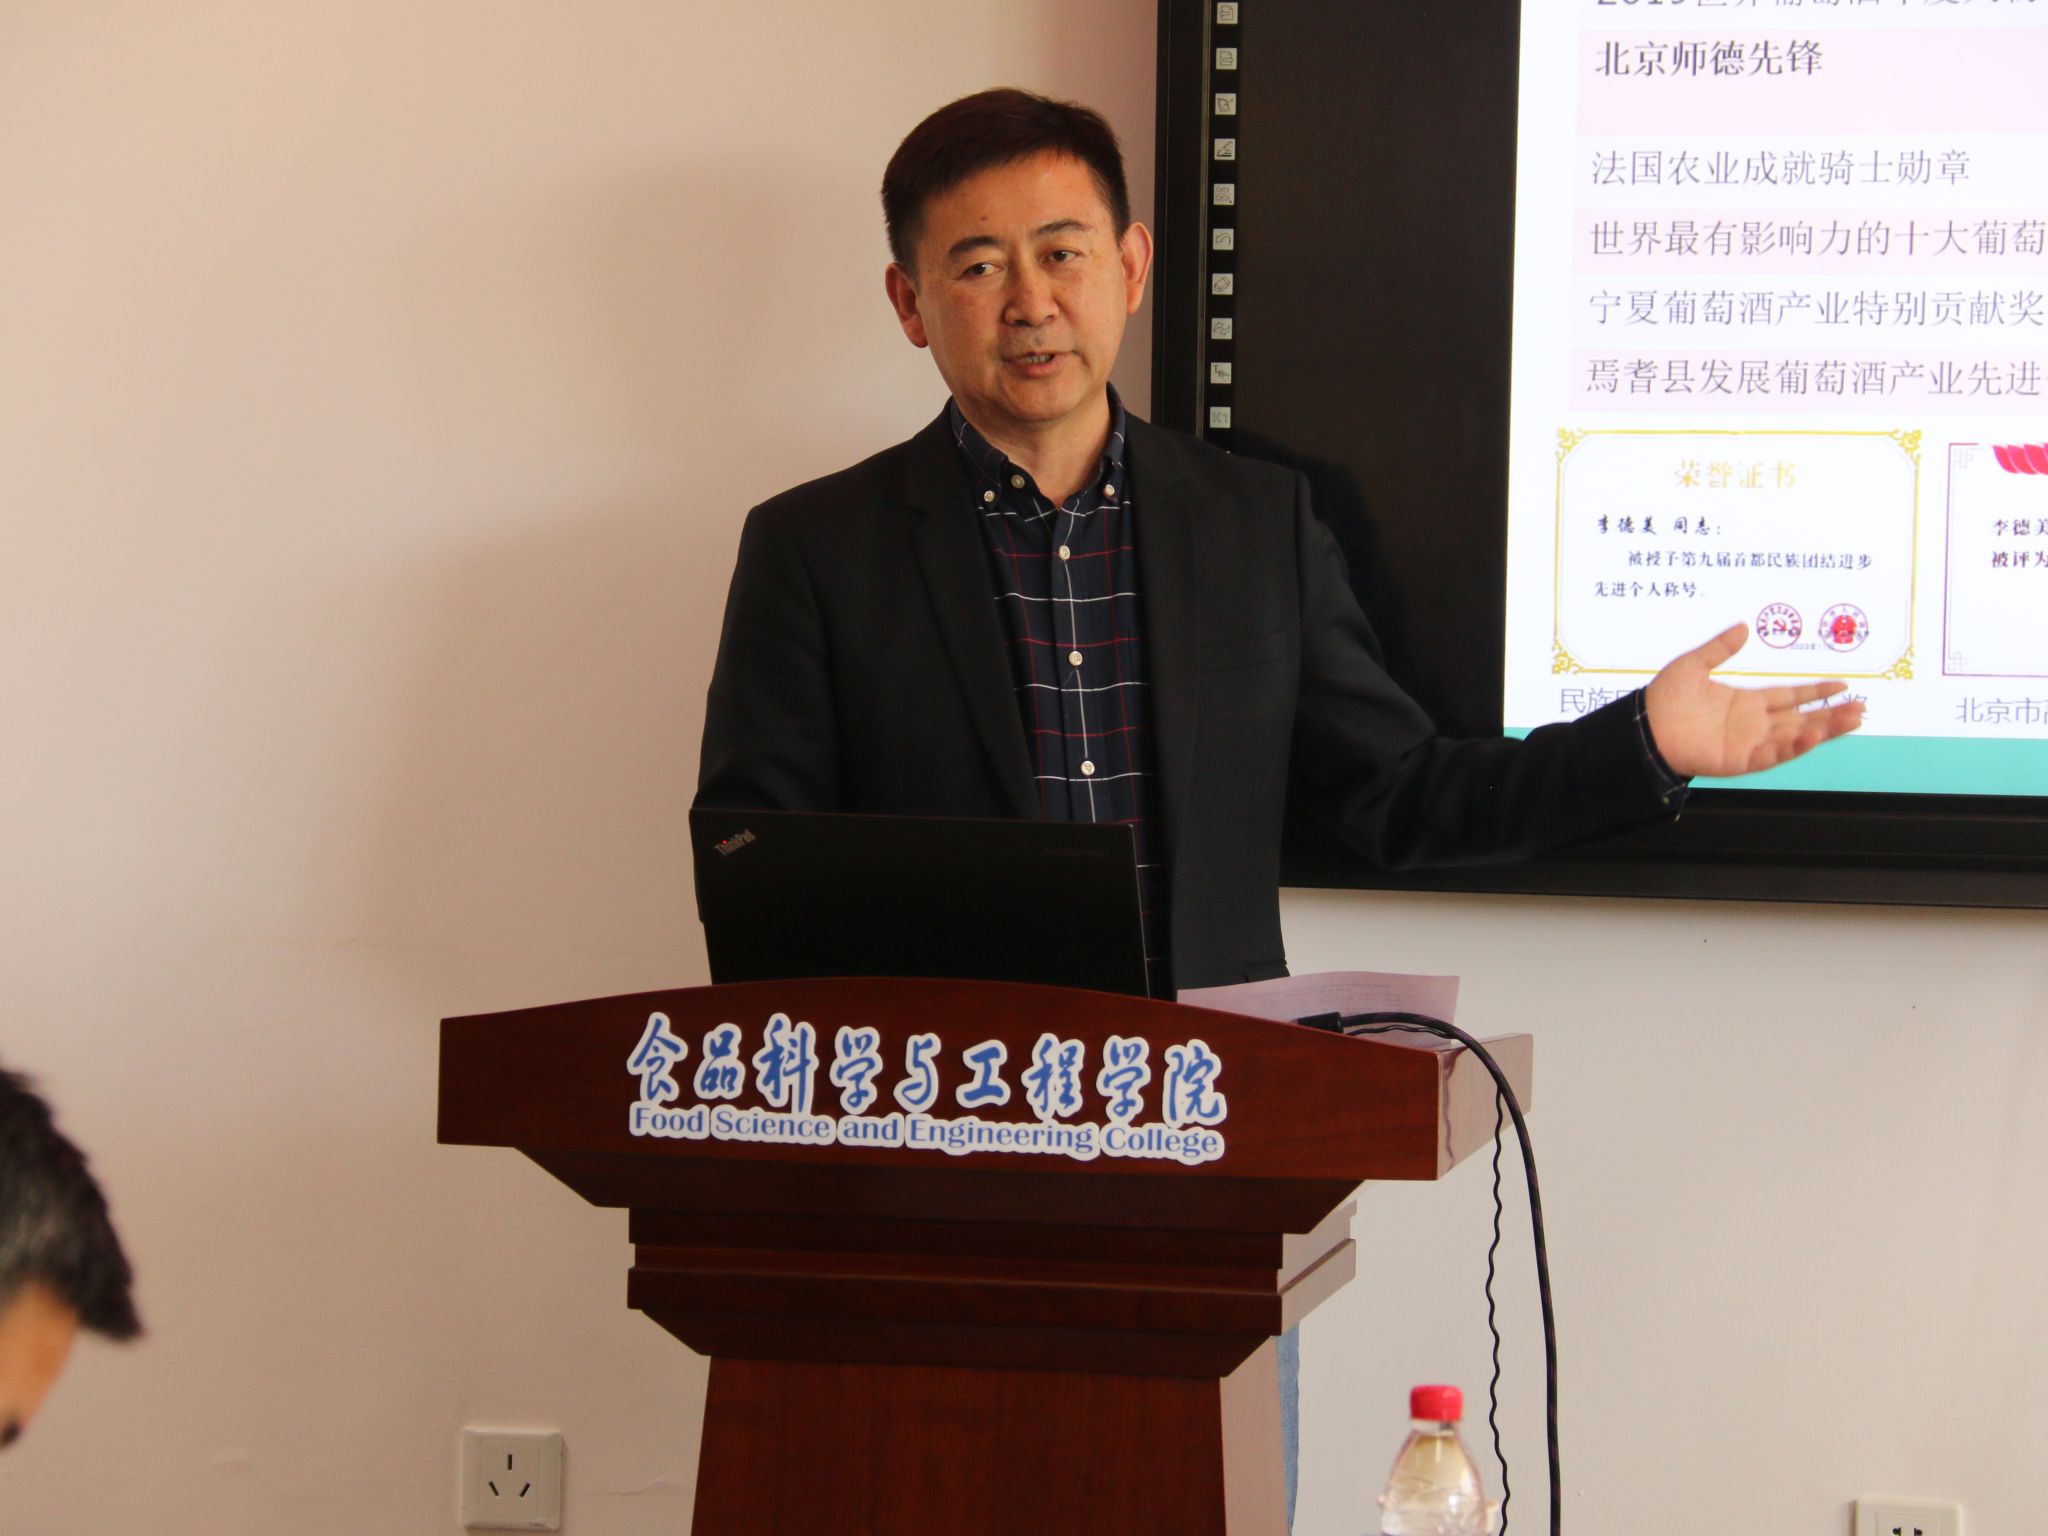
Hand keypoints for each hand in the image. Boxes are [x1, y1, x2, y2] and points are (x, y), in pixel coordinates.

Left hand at [1644, 623, 1864, 778]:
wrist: (1643, 726)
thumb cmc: (1664, 699)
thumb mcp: (1693, 664)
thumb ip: (1720, 648)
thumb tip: (1743, 627)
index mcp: (1747, 702)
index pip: (1791, 696)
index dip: (1816, 690)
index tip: (1842, 684)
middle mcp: (1754, 723)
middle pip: (1802, 718)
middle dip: (1832, 713)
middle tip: (1862, 707)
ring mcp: (1749, 742)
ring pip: (1796, 736)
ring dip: (1823, 730)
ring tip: (1852, 720)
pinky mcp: (1740, 760)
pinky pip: (1773, 755)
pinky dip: (1793, 747)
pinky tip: (1812, 737)